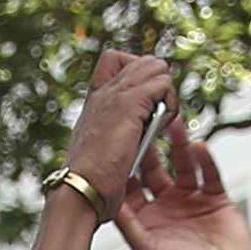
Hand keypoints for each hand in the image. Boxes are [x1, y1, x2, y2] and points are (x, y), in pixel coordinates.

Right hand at [57, 51, 175, 220]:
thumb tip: (128, 138)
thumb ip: (111, 136)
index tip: (144, 104)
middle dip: (158, 86)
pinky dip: (169, 103)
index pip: (116, 61)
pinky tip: (163, 127)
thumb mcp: (98, 152)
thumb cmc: (89, 183)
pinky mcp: (129, 104)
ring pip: (155, 67)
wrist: (80, 188)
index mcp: (95, 101)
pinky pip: (162, 83)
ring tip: (162, 123)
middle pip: (142, 61)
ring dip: (167, 94)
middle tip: (159, 117)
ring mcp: (115, 95)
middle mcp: (104, 91)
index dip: (137, 74)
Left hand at [116, 115, 250, 249]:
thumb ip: (127, 224)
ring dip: (178, 144)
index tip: (118, 141)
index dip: (124, 163)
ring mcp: (191, 200)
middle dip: (149, 145)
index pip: (130, 183)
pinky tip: (199, 146)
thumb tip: (106, 199)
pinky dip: (204, 158)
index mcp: (147, 218)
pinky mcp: (216, 198)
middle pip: (153, 167)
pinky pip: (209, 171)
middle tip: (144, 121)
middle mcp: (167, 205)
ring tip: (173, 125)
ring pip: (181, 163)